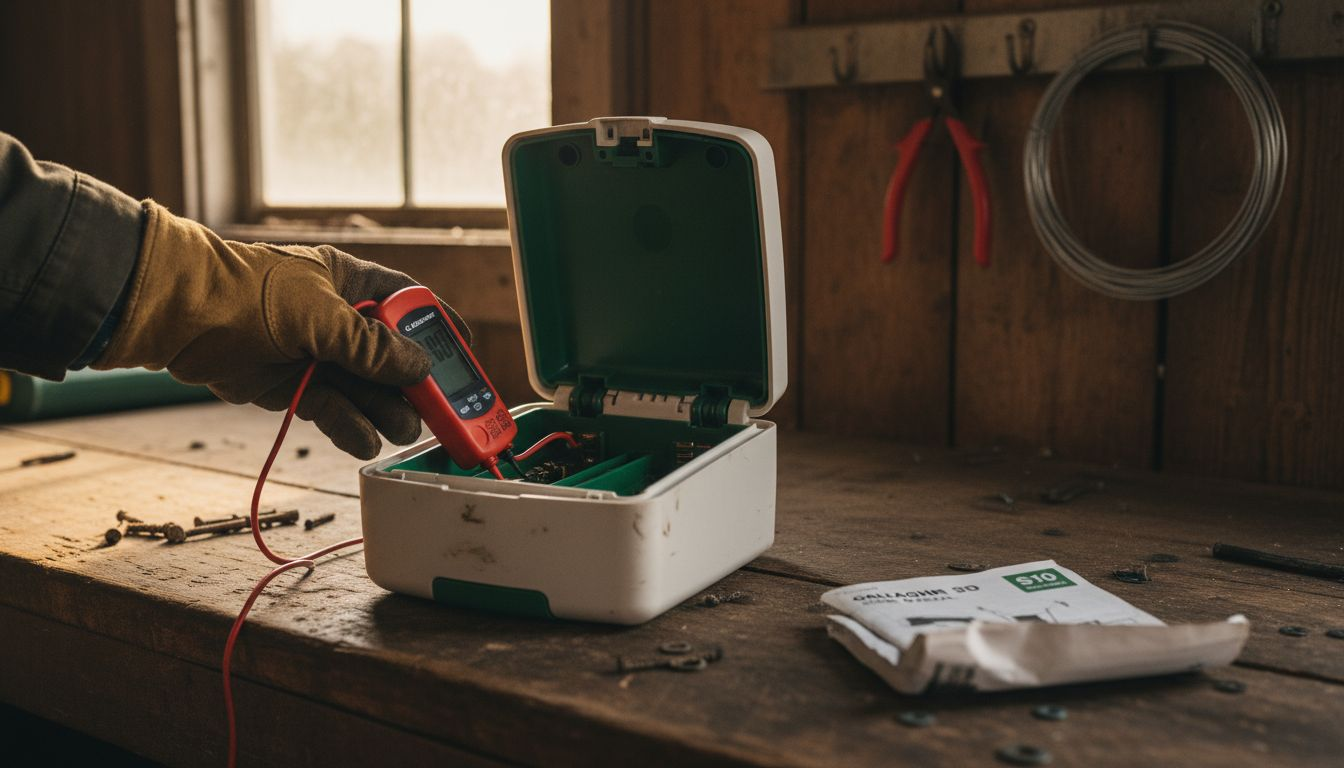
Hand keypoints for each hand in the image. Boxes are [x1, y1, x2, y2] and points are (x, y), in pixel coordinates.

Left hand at [95, 202, 469, 458]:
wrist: (180, 315)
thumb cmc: (251, 294)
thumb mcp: (322, 316)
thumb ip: (373, 347)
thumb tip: (420, 367)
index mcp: (353, 282)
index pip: (410, 305)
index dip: (440, 330)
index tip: (466, 357)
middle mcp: (340, 318)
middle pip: (393, 355)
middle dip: (417, 384)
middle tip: (443, 413)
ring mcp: (317, 354)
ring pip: (366, 388)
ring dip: (387, 410)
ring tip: (403, 431)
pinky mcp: (294, 386)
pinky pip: (334, 409)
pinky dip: (350, 426)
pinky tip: (366, 442)